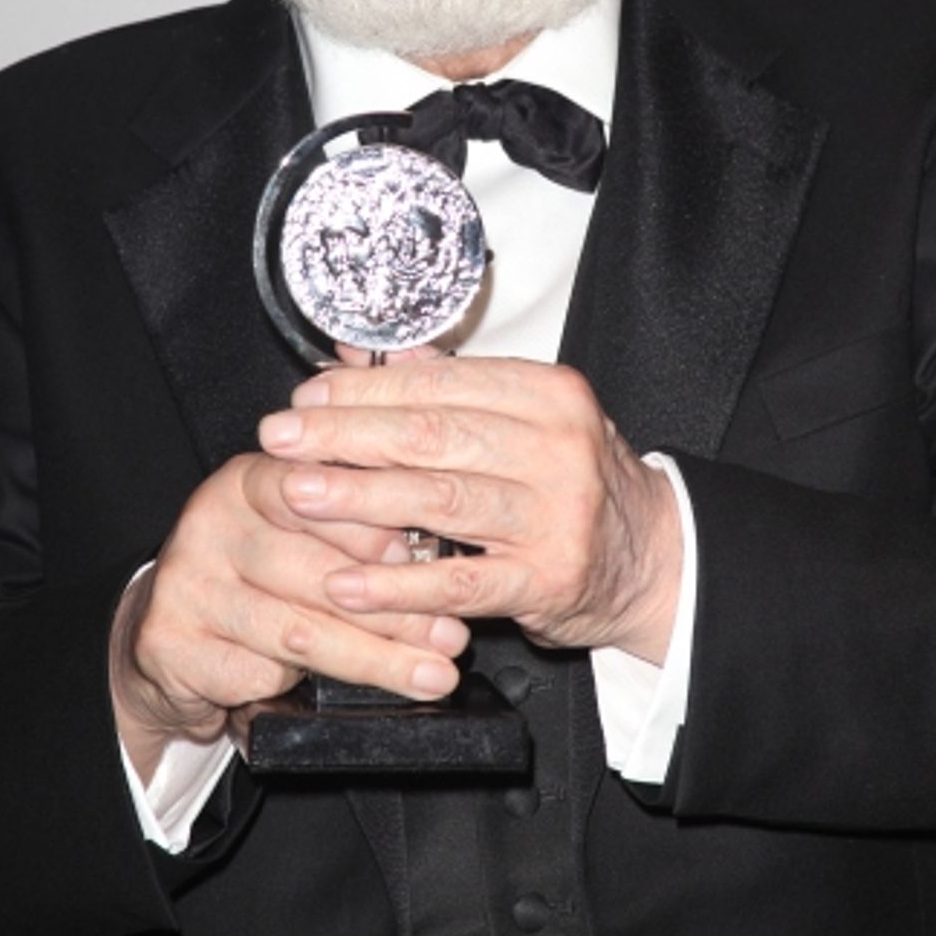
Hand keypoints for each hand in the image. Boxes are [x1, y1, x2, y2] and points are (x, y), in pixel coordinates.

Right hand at [109, 445, 468, 781]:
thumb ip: (351, 530)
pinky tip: (351, 692)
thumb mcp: (299, 535)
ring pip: (299, 630)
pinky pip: (261, 672)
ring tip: (432, 675)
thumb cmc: (256, 578)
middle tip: (451, 636)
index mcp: (247, 480)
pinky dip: (309, 688)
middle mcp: (209, 522)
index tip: (429, 558)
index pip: (314, 490)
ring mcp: (186, 583)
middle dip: (396, 611)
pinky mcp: (171, 642)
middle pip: (317, 570)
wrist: (170, 634)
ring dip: (377, 659)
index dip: (374, 526)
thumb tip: (434, 558)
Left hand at [258, 355, 681, 661]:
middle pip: (432, 433)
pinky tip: (344, 584)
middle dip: (345, 434)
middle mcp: (557, 446)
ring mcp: (554, 515)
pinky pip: (458, 582)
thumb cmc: (573, 481)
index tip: (308, 395)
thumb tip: (355, 351)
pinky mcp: (547, 580)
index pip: (442, 380)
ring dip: (358, 496)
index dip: (367, 387)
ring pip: (439, 499)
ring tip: (296, 493)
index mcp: (548, 393)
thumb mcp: (526, 417)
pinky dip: (396, 584)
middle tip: (281, 437)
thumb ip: (445, 383)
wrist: (654, 559)